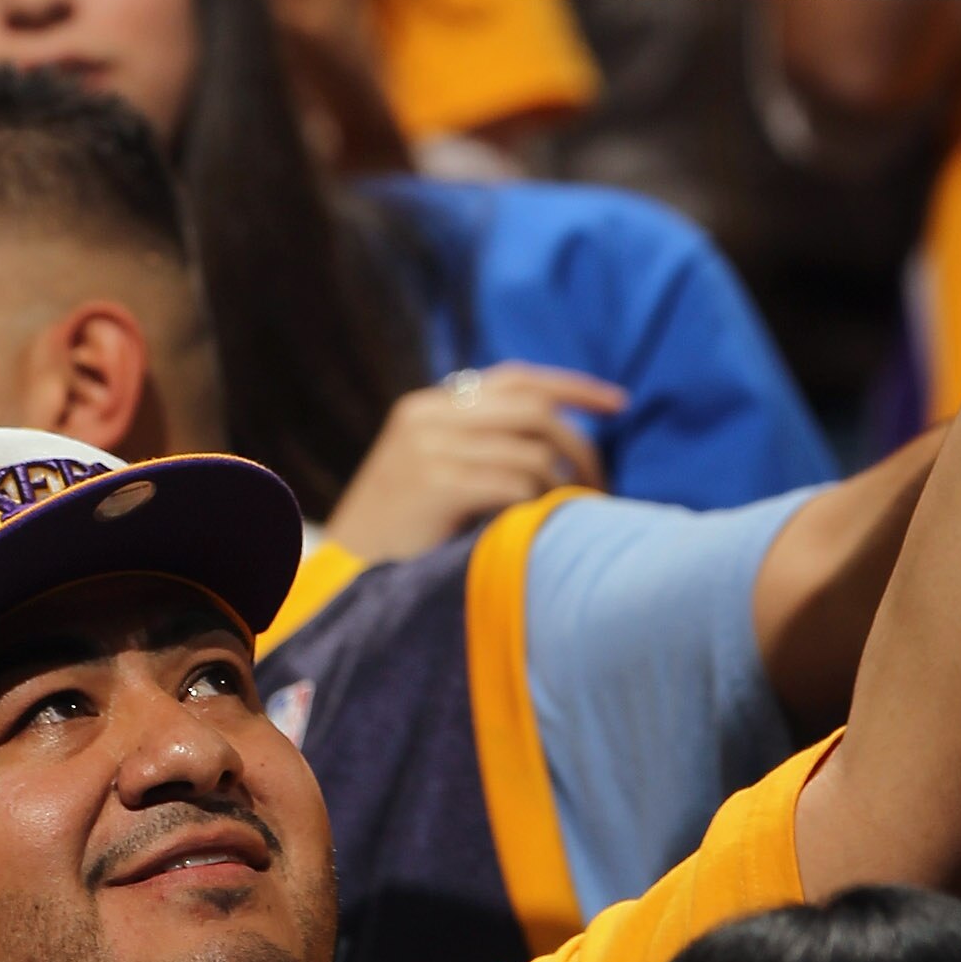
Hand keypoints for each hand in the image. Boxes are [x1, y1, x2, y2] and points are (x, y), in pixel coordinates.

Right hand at [326, 363, 611, 561]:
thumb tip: (555, 441)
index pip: (515, 379)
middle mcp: (428, 417)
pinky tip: (536, 529)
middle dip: (581, 447)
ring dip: (563, 487)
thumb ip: (475, 447)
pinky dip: (537, 506)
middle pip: (534, 411)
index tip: (620, 403)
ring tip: (567, 518)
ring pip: (532, 452)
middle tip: (601, 487)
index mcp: (427, 408)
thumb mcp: (430, 475)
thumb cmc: (398, 540)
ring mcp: (429, 449)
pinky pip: (515, 484)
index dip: (573, 387)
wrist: (340, 582)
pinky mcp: (435, 484)